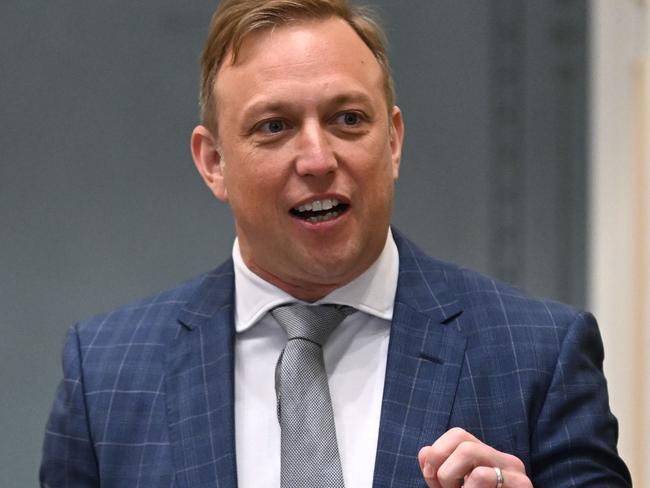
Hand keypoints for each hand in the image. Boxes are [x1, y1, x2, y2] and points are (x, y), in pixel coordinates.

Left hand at [418, 427, 532, 487]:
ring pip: (469, 451)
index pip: (457, 435)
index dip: (437, 453)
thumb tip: (424, 452)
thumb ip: (439, 475)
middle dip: (443, 467)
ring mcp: (515, 474)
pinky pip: (482, 475)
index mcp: (490, 459)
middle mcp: (505, 460)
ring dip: (451, 477)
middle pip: (462, 440)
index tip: (433, 481)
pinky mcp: (522, 487)